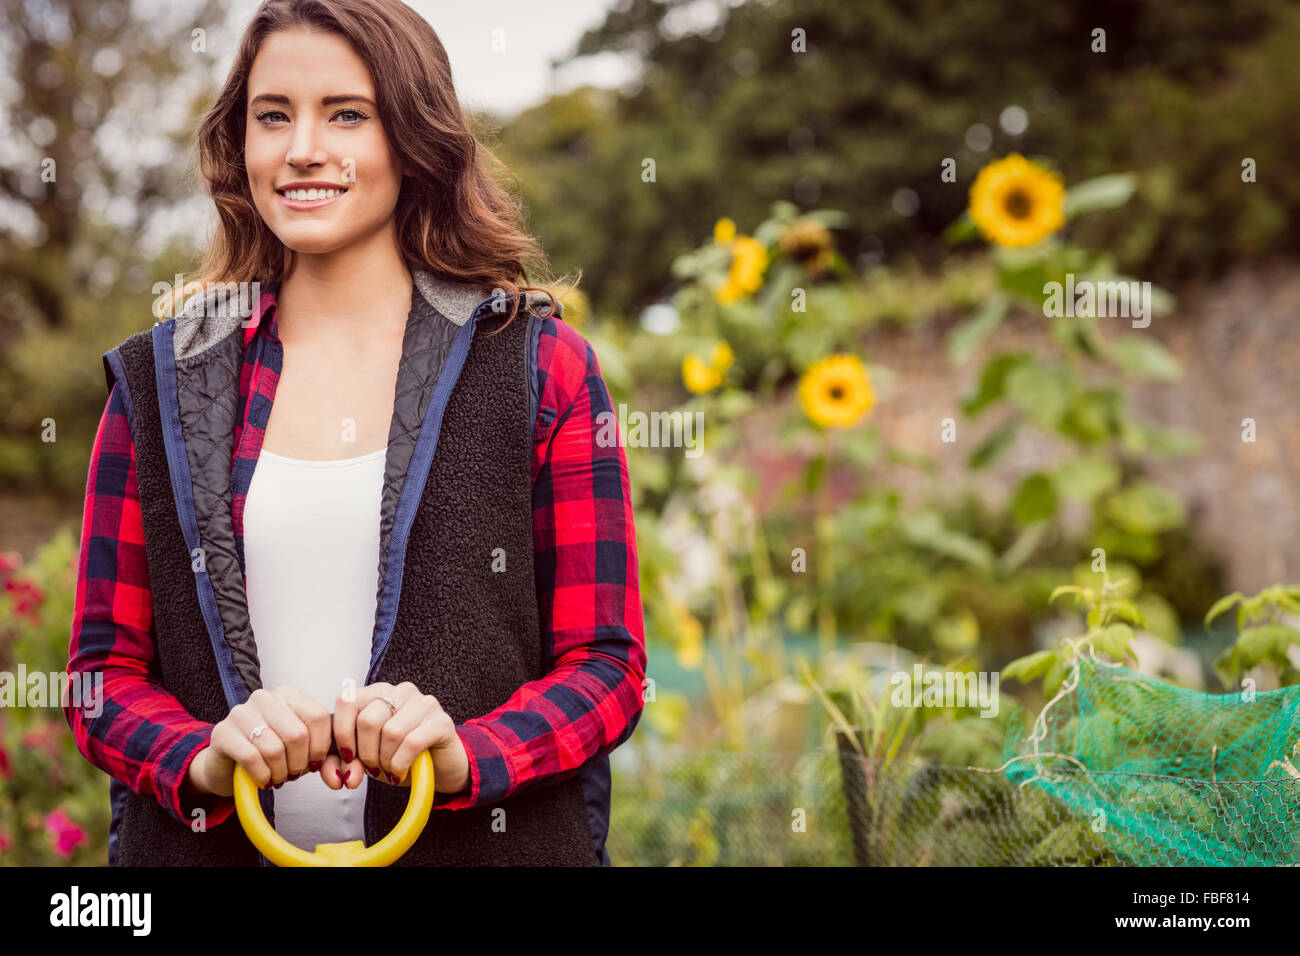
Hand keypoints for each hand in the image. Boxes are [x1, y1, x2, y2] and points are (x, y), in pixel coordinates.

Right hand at [188, 685, 331, 796]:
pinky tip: (263, 780)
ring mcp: (241, 712)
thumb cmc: (270, 753)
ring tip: (278, 778)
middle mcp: (265, 697)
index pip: (318, 717)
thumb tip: (344, 767)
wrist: (228, 764)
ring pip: (274, 748)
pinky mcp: (222, 733)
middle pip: (298, 734)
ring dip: (280, 772)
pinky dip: (262, 775)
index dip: (321, 747)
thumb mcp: (299, 747)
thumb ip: (323, 752)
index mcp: (288, 695)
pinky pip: (251, 758)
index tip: (314, 763)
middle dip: (300, 763)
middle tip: (293, 774)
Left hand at [323, 681, 469, 794]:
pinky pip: (411, 743)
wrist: (440, 768)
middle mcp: (402, 691)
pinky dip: (400, 764)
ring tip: (390, 768)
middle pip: (368, 720)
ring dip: (385, 761)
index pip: (347, 700)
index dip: (342, 733)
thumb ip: (349, 762)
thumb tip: (343, 775)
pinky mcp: (441, 721)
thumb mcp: (368, 757)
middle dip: (365, 753)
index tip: (348, 756)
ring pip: (390, 732)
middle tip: (374, 767)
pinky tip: (401, 770)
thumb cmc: (402, 757)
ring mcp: (424, 703)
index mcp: (379, 692)